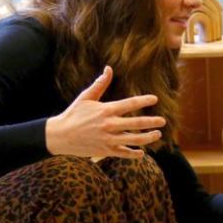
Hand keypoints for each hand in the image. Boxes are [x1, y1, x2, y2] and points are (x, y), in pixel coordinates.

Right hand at [45, 66, 165, 158]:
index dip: (144, 100)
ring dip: (148, 138)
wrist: (60, 136)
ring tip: (157, 135)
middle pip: (136, 123)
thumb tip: (109, 68)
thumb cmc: (73, 114)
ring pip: (134, 140)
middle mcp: (109, 125)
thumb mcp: (85, 97)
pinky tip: (142, 152)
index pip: (130, 104)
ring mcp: (108, 139)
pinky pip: (124, 153)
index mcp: (106, 110)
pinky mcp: (105, 150)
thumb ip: (100, 84)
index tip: (155, 99)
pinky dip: (134, 153)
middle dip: (152, 122)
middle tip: (163, 121)